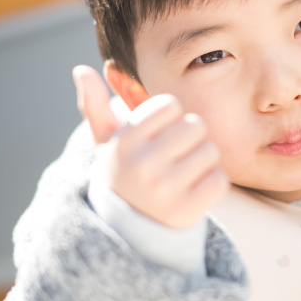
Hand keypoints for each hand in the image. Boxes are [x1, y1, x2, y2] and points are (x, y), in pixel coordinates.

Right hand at [73, 65, 229, 228]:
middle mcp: (141, 165)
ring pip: (211, 151)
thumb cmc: (124, 174)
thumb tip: (81, 70)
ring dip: (203, 161)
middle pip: (195, 125)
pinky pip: (219, 178)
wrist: (130, 229)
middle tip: (176, 156)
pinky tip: (193, 191)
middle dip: (191, 138)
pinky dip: (212, 183)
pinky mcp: (187, 211)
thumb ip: (95, 106)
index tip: (160, 136)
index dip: (171, 118)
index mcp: (123, 143)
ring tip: (183, 174)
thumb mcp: (106, 143)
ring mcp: (164, 190)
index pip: (171, 105)